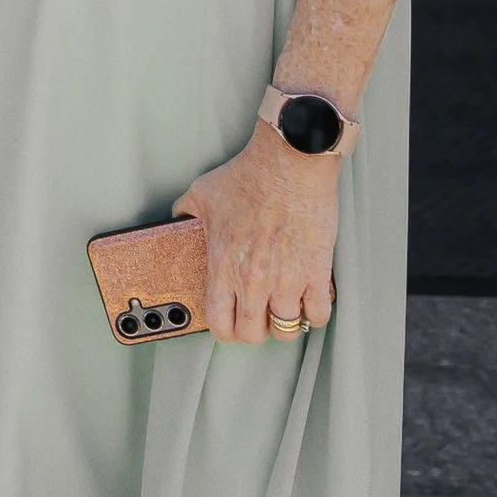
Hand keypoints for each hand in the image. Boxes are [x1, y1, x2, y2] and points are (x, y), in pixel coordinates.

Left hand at [174, 134, 336, 344]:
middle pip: (253, 334)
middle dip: (254, 330)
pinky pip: (318, 313)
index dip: (224, 331)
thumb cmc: (249, 176)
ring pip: (287, 328)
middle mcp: (254, 280)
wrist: (289, 163)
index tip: (230, 324)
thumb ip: (186, 213)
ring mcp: (287, 279)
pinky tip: (309, 302)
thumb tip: (177, 220)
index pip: (219, 323)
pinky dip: (315, 313)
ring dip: (285, 323)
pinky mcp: (316, 272)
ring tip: (284, 310)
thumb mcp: (202, 194)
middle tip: (258, 318)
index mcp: (223, 266)